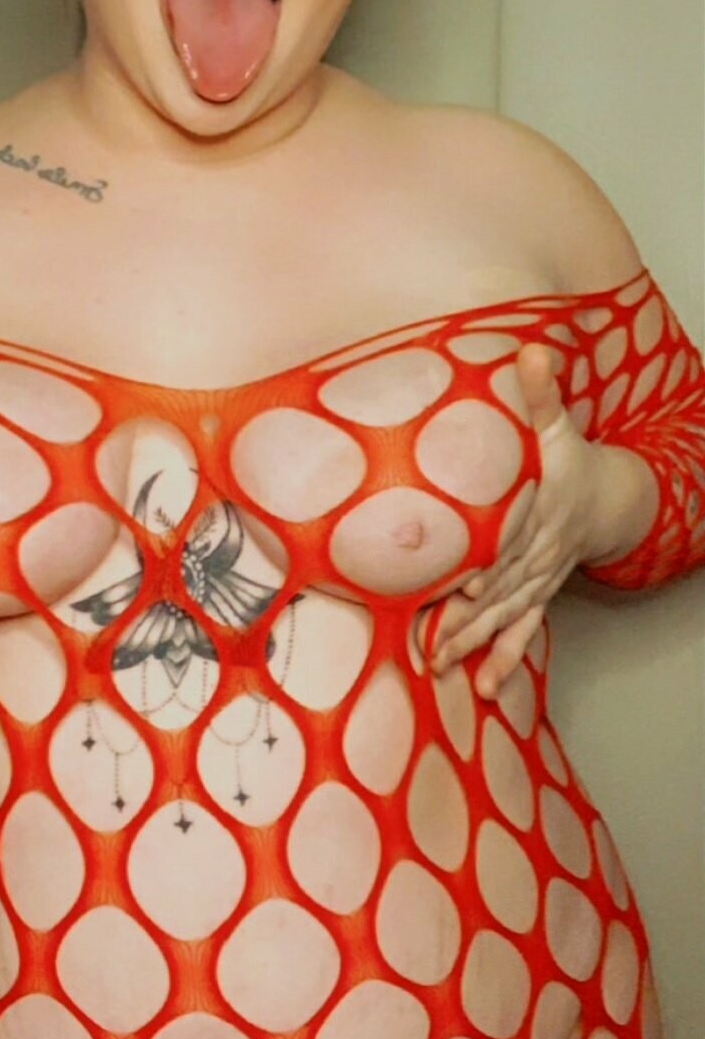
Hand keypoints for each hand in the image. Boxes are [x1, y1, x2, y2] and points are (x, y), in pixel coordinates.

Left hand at [428, 343, 602, 697]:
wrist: (605, 497)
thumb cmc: (569, 459)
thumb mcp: (558, 423)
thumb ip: (541, 393)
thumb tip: (532, 350)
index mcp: (539, 509)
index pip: (510, 540)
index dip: (487, 563)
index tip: (459, 583)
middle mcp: (538, 552)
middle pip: (502, 588)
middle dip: (469, 616)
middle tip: (434, 642)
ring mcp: (538, 579)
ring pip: (508, 616)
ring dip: (479, 643)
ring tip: (447, 668)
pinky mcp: (536, 595)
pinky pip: (523, 630)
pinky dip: (506, 658)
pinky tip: (486, 688)